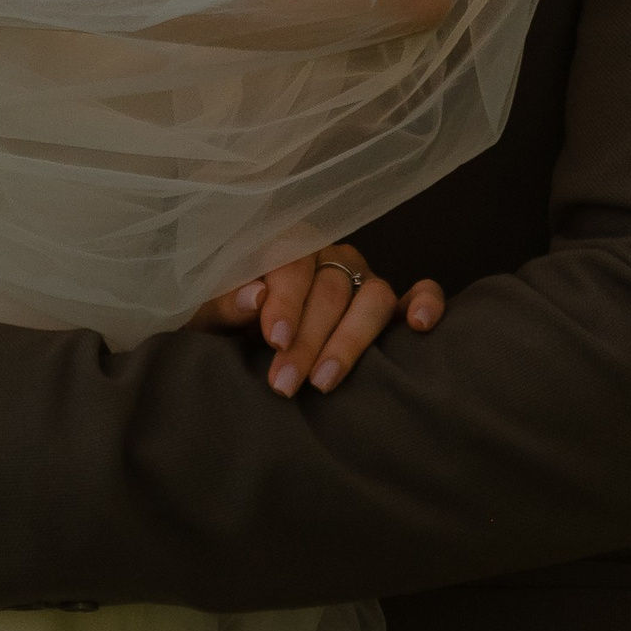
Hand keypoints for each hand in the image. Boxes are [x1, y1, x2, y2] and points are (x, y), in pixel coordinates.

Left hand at [193, 248, 445, 394]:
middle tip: (284, 384)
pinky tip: (417, 325)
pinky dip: (426, 302)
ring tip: (325, 381)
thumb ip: (224, 303)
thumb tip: (254, 297)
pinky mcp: (391, 304)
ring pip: (372, 295)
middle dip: (308, 340)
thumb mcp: (205, 315)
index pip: (292, 263)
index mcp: (281, 246)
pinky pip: (420, 292)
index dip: (286, 301)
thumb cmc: (221, 324)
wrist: (238, 343)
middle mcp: (326, 256)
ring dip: (351, 340)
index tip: (275, 340)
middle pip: (330, 288)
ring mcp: (361, 278)